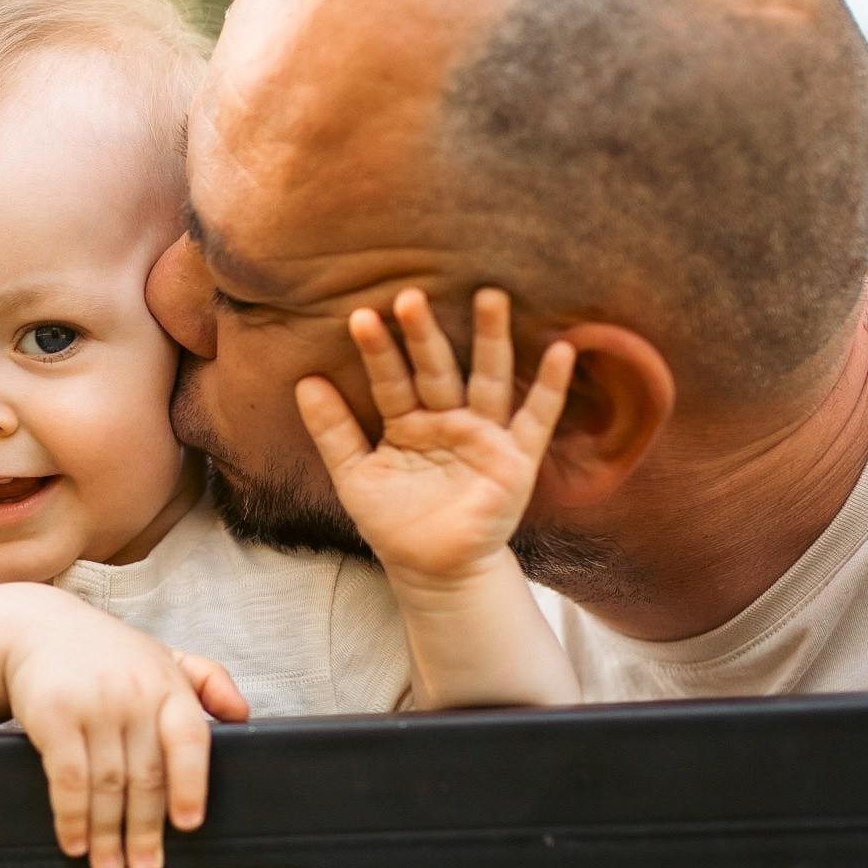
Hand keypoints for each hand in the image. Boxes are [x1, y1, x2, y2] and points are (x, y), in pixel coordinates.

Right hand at [4, 600, 247, 867]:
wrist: (39, 627)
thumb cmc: (109, 653)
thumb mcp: (164, 655)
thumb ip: (209, 680)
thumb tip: (244, 715)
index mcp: (167, 685)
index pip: (189, 740)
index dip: (191, 785)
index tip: (188, 824)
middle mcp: (133, 694)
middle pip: (146, 775)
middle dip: (146, 829)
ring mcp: (92, 704)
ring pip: (107, 783)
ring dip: (108, 833)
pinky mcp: (53, 714)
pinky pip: (67, 777)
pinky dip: (71, 816)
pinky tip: (75, 842)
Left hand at [294, 286, 575, 593]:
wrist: (433, 571)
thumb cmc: (394, 522)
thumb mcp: (355, 475)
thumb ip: (333, 430)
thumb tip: (304, 380)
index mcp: (407, 420)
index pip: (390, 380)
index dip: (378, 352)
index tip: (360, 317)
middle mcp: (448, 418)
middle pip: (437, 368)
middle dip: (425, 335)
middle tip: (411, 295)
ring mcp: (484, 435)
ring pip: (488, 379)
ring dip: (491, 339)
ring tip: (490, 296)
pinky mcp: (517, 459)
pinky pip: (537, 418)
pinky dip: (551, 387)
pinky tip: (563, 350)